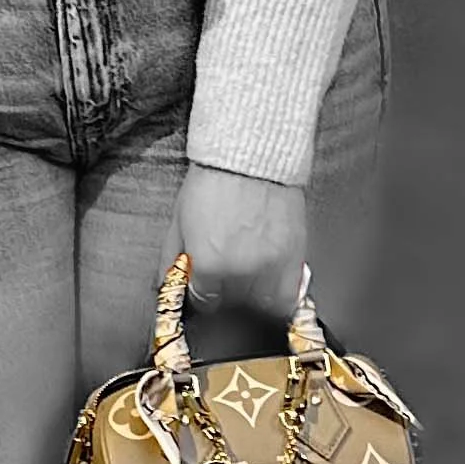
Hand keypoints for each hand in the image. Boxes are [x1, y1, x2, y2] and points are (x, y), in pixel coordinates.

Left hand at [170, 163, 306, 322]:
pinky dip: (280, 296)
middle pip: (234, 307)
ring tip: (248, 282)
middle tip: (224, 279)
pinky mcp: (297, 257)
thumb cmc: (215, 180)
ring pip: (265, 309)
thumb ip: (172, 258)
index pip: (204, 302)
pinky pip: (291, 296)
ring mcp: (273, 267)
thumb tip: (167, 284)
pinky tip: (270, 283)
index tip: (205, 286)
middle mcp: (242, 271)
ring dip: (255, 301)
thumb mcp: (179, 220)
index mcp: (209, 263)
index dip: (203, 293)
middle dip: (226, 296)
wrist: (252, 154)